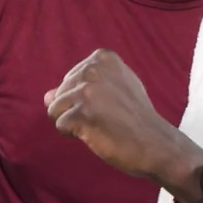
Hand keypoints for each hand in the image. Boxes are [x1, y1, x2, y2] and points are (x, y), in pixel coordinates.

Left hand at [44, 50, 202, 186]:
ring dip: (75, 123)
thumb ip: (78, 88)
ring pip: (55, 109)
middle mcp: (93, 69)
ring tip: (101, 125)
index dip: (84, 98)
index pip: (70, 79)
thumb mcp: (112, 92)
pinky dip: (75, 134)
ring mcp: (87, 91)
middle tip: (107, 117)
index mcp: (103, 58)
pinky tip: (98, 133)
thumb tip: (46, 97)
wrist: (156, 144)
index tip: (110, 104)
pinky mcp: (82, 114)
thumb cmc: (134, 118)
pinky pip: (60, 125)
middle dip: (77, 110)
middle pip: (59, 93)